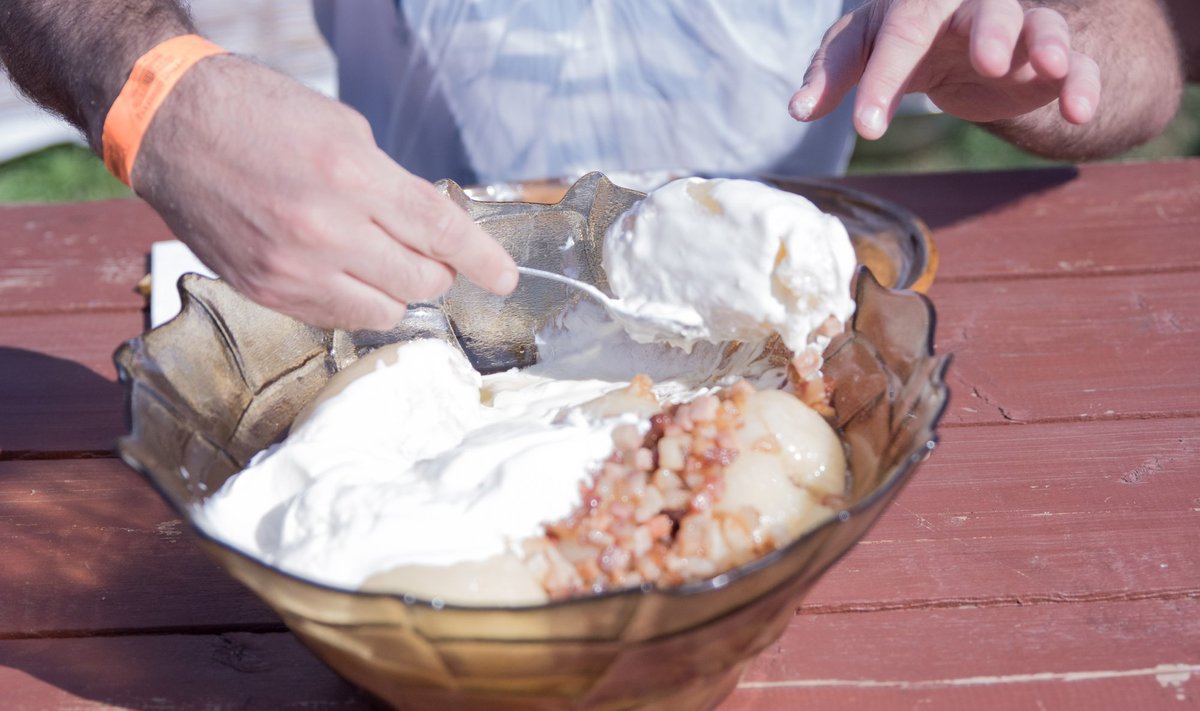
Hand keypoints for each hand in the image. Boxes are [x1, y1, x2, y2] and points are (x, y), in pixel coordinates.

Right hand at [132, 56, 516, 330]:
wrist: (172, 126)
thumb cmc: (259, 114)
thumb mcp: (344, 130)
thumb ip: (393, 185)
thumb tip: (432, 226)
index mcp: (352, 177)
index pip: (440, 232)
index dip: (482, 259)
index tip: (505, 277)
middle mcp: (325, 230)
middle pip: (421, 279)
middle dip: (437, 268)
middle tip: (427, 250)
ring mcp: (293, 268)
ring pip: (385, 309)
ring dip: (397, 288)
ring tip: (379, 258)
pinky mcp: (266, 291)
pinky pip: (338, 317)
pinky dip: (356, 299)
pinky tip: (342, 269)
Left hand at [790, 0, 1100, 139]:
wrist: (951, 44)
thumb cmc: (898, 42)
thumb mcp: (860, 51)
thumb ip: (832, 75)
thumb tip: (796, 109)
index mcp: (917, 4)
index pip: (898, 35)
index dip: (882, 80)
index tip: (867, 128)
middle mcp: (971, 8)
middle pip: (985, 11)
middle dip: (989, 32)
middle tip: (989, 62)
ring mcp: (1016, 30)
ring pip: (1038, 24)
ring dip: (1047, 44)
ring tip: (1052, 67)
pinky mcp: (1047, 61)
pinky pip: (1077, 64)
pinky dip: (1083, 83)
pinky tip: (1080, 111)